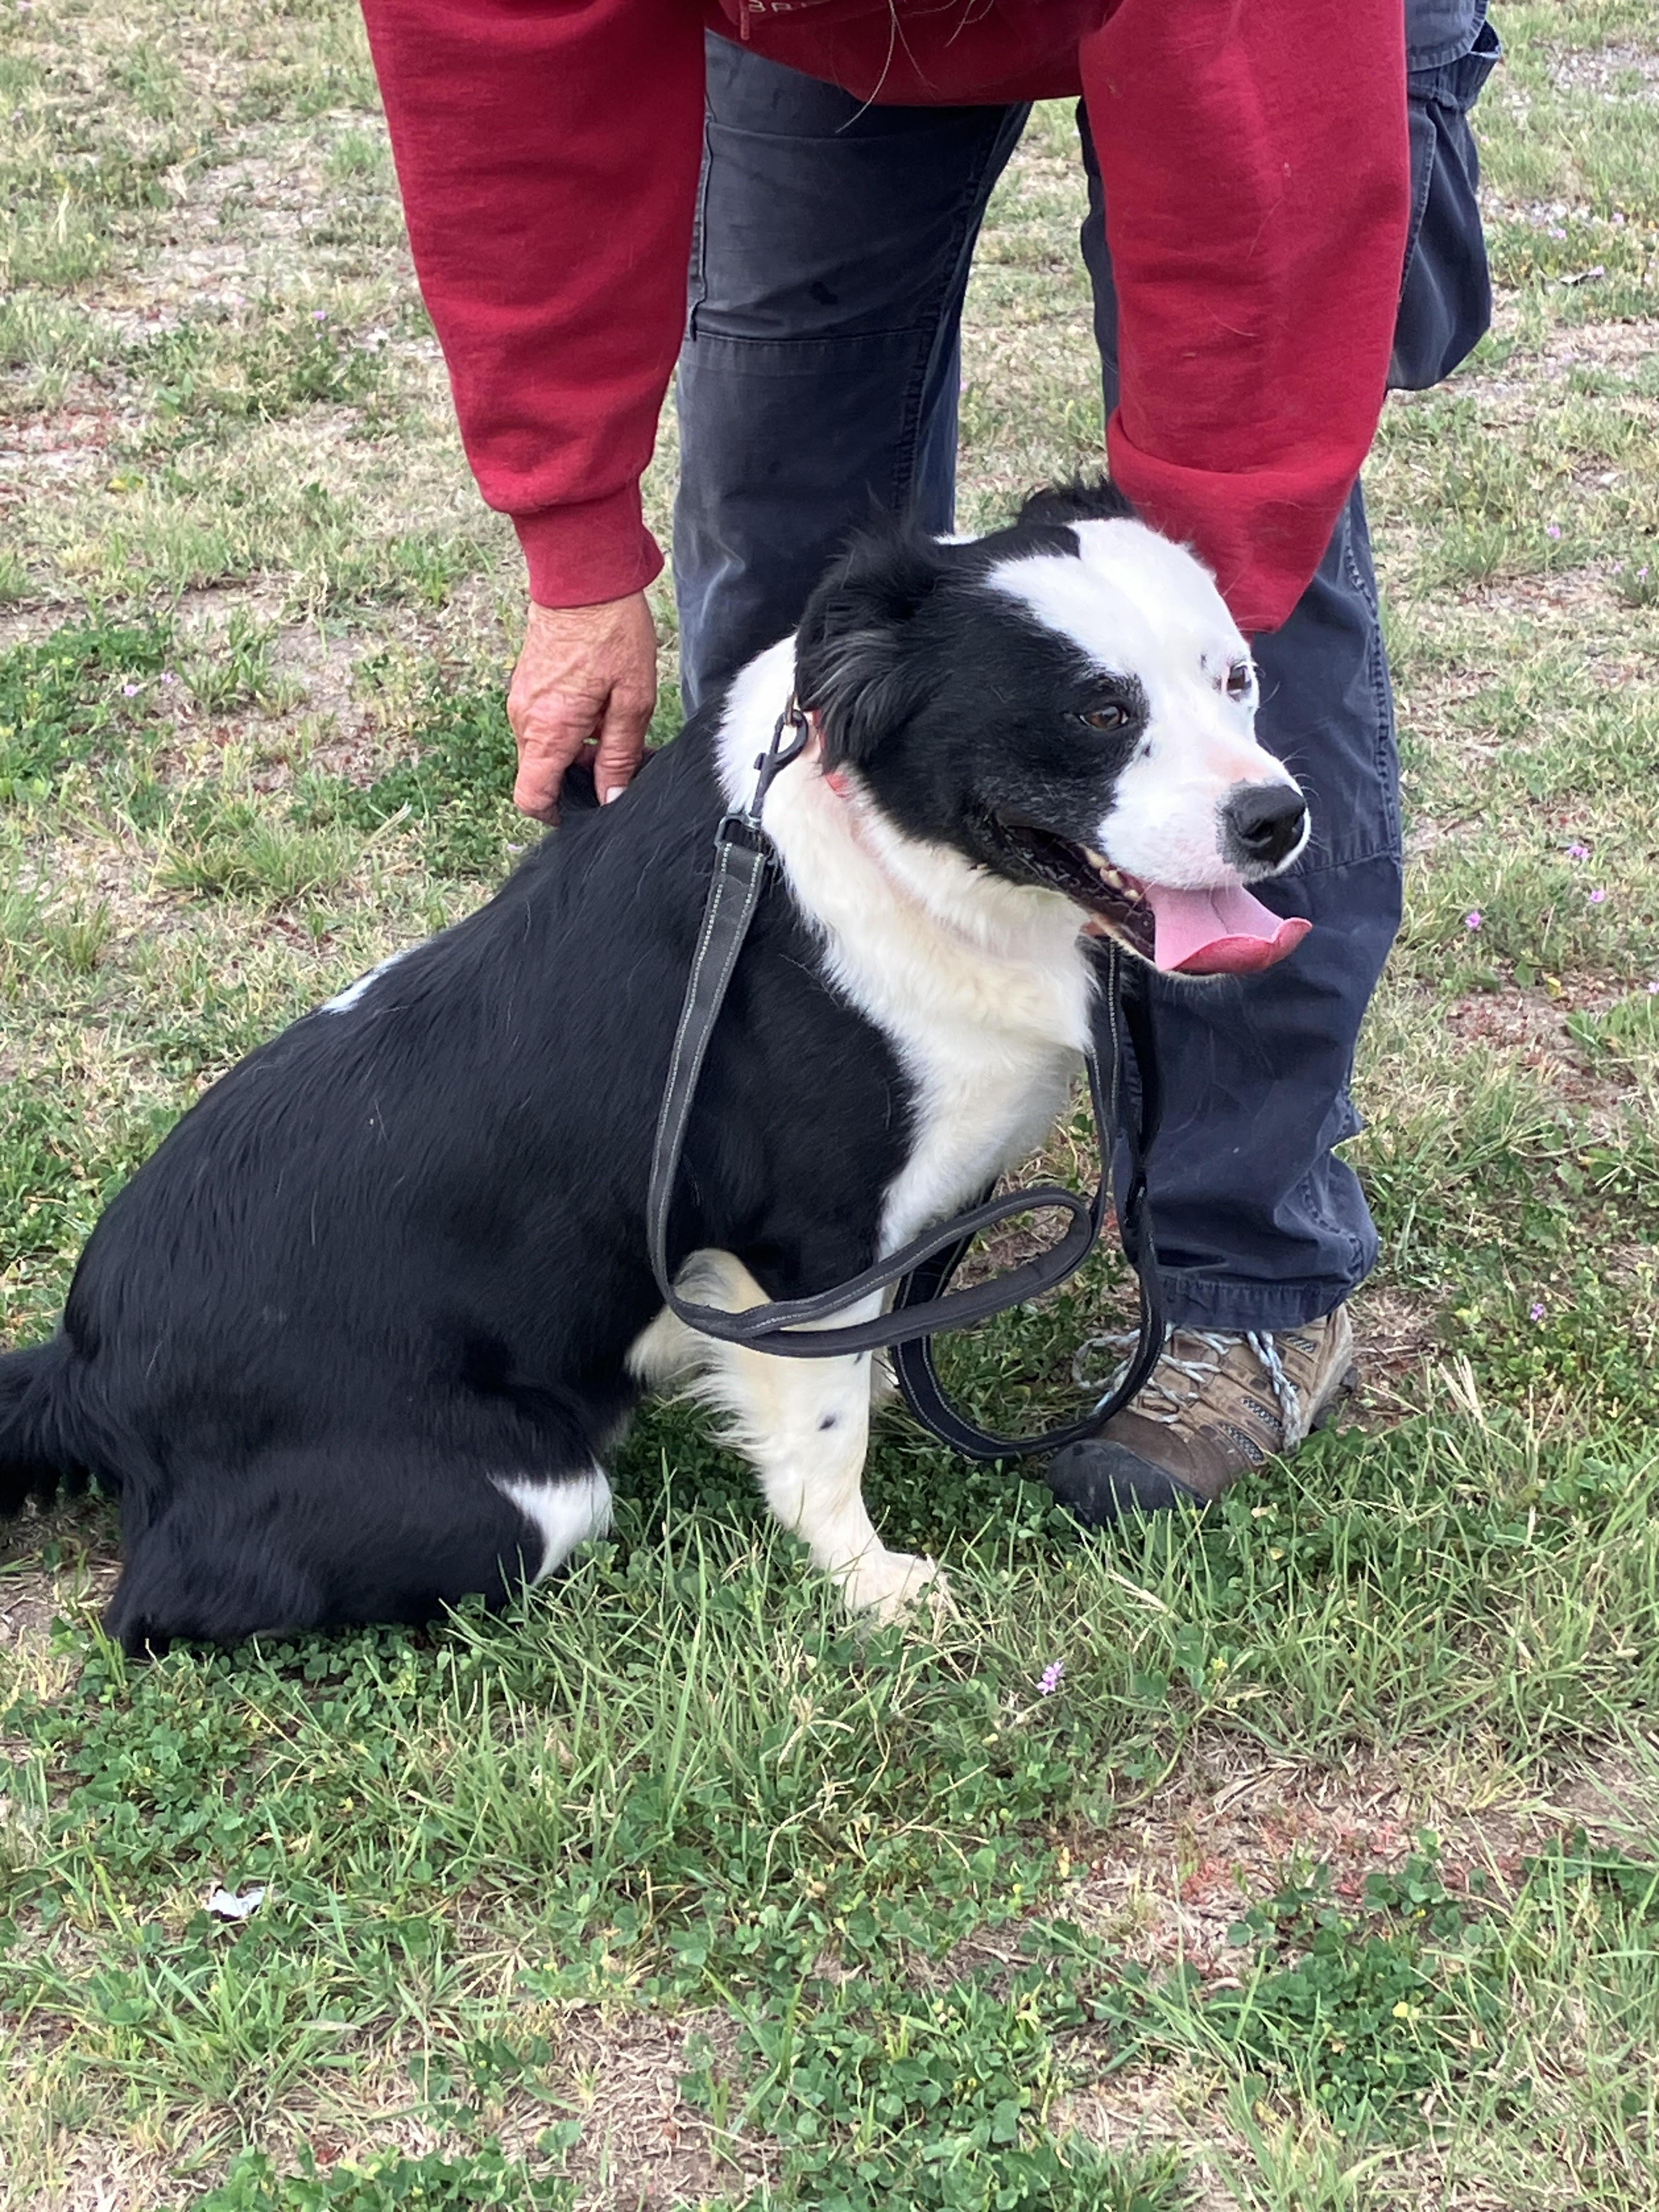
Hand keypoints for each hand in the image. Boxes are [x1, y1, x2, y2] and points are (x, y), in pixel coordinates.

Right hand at [507, 592, 657, 821]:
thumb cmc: (612, 632)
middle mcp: (525, 719)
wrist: (583, 576)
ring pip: (544, 750)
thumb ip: (620, 754)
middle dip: (579, 778)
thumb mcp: (632, 700)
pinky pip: (543, 725)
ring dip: (577, 752)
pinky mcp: (526, 686)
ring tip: (616, 729)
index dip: (557, 814)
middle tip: (621, 761)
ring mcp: (521, 701)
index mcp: (549, 729)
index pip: (532, 798)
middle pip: (542, 776)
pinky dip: (568, 730)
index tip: (587, 806)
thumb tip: (610, 797)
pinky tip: (600, 710)